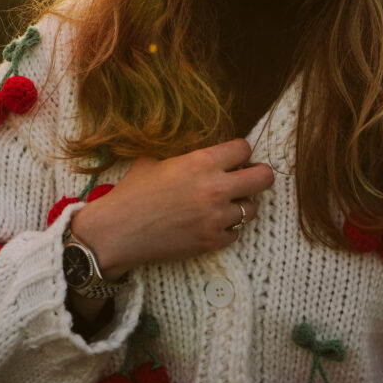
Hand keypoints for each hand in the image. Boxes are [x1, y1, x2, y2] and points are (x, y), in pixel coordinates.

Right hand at [71, 138, 273, 279]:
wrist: (118, 232)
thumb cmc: (133, 191)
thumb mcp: (154, 159)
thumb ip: (182, 150)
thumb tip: (197, 140)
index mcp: (201, 161)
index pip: (244, 148)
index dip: (240, 151)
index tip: (234, 157)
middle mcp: (215, 188)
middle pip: (264, 178)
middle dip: (259, 175)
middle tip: (249, 178)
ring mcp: (216, 218)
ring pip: (252, 209)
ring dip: (240, 204)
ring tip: (223, 204)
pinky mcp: (213, 242)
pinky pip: (236, 233)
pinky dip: (227, 228)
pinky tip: (211, 223)